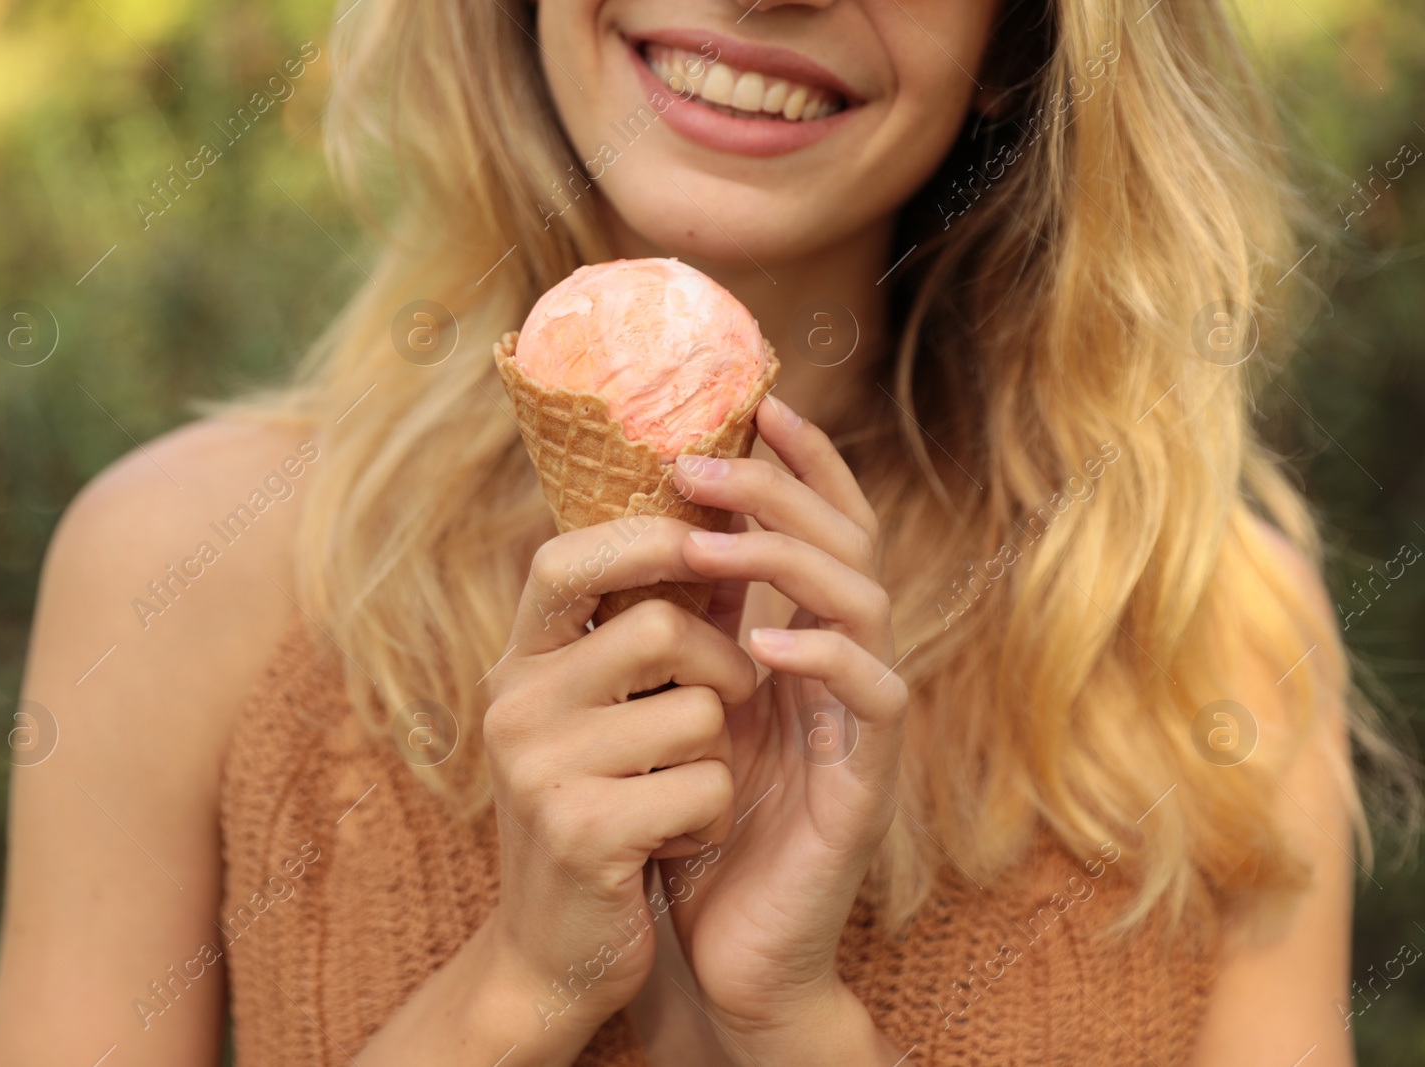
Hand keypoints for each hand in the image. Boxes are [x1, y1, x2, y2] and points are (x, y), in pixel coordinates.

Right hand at [481, 518, 759, 1041]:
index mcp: (518, 665)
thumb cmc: (600, 810)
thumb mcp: (606, 713)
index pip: (565, 559)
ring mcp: (540, 769)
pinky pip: (705, 787)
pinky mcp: (583, 832)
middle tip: (718, 711)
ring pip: (697, 713)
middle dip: (719, 668)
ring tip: (677, 794)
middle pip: (658, 627)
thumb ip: (650, 630)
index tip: (702, 543)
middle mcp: (513, 706)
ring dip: (717, 758)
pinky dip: (711, 818)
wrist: (554, 954)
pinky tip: (671, 844)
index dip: (641, 538)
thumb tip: (726, 529)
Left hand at [658, 396, 907, 1057]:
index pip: (823, 527)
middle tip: (700, 464)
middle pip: (846, 544)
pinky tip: (769, 641)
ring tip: (710, 538)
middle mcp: (844, 667)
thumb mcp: (687, 708)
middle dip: (779, 491)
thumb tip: (652, 527)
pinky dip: (827, 657)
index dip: (801, 463)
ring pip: (865, 603)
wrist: (726, 953)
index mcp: (803, 641)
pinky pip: (873, 699)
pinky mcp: (868, 782)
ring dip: (788, 559)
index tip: (754, 405)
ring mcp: (862, 722)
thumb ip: (692, 627)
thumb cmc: (698, 825)